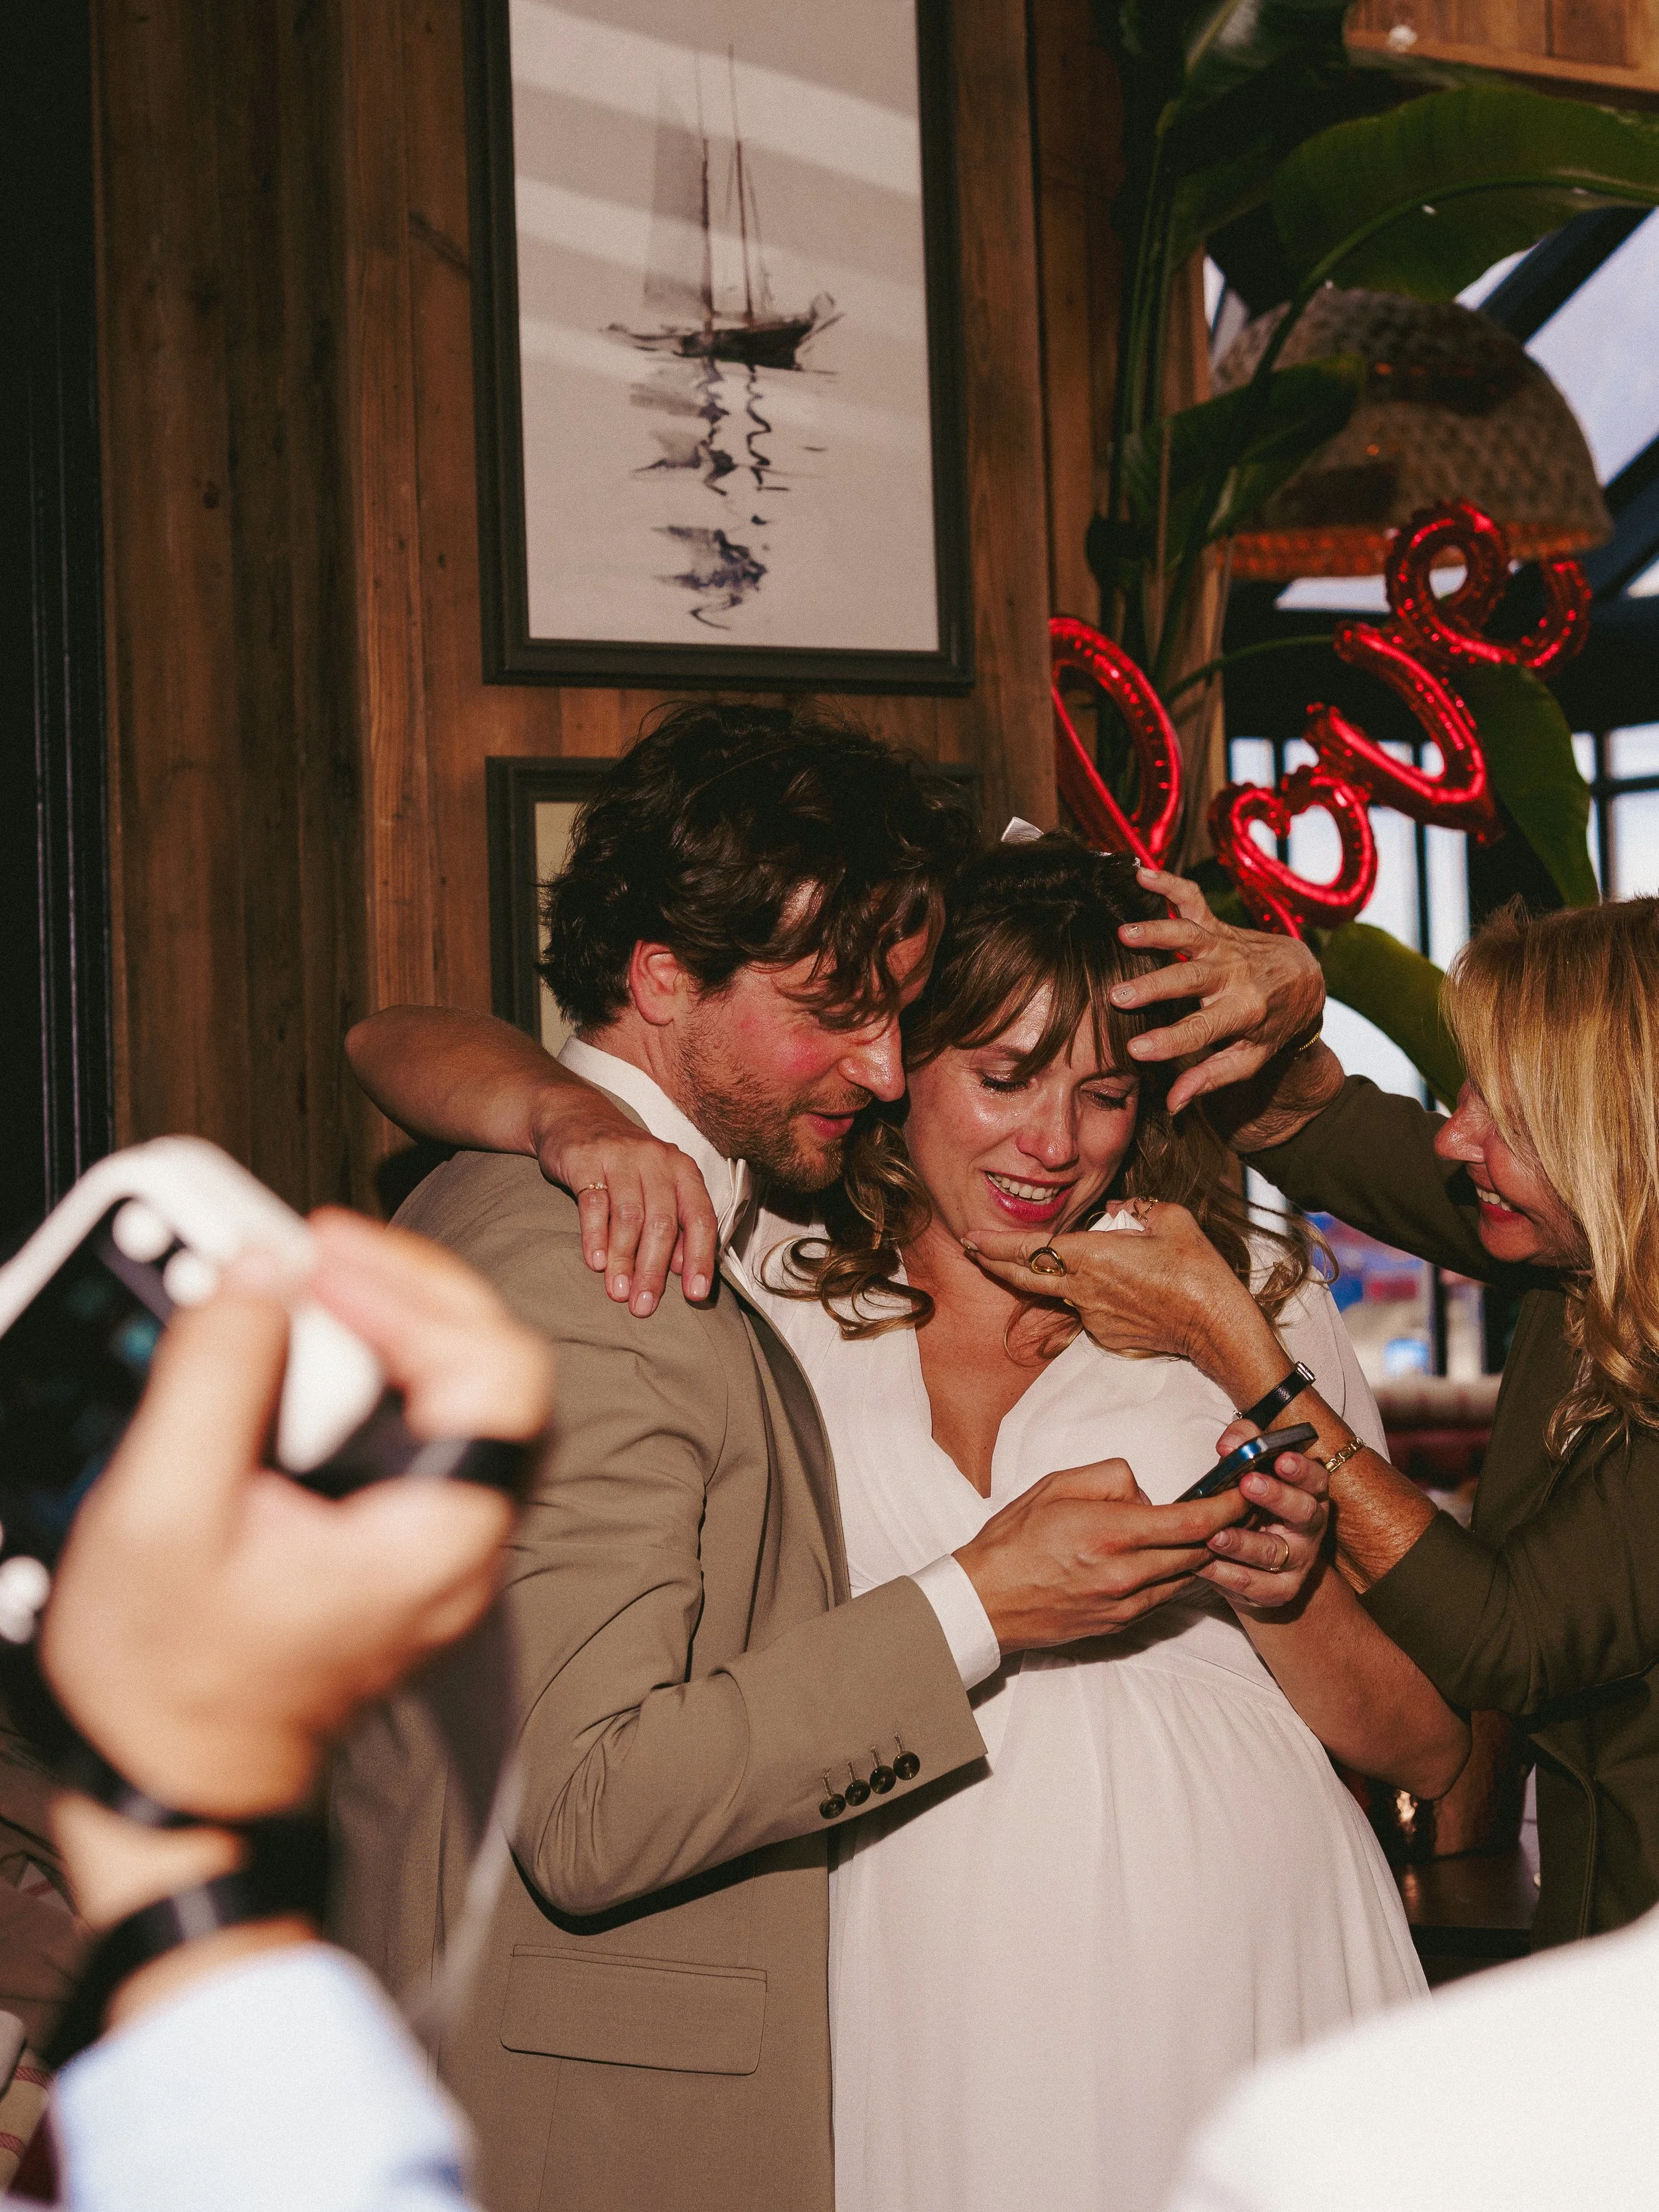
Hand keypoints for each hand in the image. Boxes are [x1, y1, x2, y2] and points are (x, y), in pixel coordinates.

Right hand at [40, 1210, 553, 1824]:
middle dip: (402, 1290)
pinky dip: (363, 1371)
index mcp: (438, 1538)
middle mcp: (461, 1538)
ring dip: (383, 1324)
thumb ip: (213, 1381)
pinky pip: (412, 1425)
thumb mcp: (163, 1518)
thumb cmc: (167, 1686)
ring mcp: (434, 1541)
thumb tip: (258, 1275)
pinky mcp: (395, 1539)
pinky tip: (298, 1353)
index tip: (324, 1263)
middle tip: (308, 1256)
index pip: (500, 1373)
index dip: (420, 1293)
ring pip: (454, 1390)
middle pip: (488, 1367)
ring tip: (298, 1292)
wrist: (169, 1788)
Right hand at [529, 1083, 719, 1315]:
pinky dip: (595, 1236)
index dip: (700, 1259)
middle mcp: (656, 1160)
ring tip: (618, 1292)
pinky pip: (594, 1203)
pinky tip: (595, 1263)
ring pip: (629, 1216)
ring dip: (623, 1260)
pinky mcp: (586, 1159)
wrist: (574, 1116)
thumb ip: (673, 1222)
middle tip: (644, 1306)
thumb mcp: (655, 1185)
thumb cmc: (623, 1163)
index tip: (695, 1295)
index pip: (700, 1218)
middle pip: (662, 1223)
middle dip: (653, 1270)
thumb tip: (682, 1269)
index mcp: (682, 1169)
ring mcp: (620, 1157)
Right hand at [955, 1455, 1250, 1651]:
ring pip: (1186, 1576)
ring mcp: (1126, 1605)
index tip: (1245, 1493)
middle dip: (1225, 1528)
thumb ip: (1112, 1478)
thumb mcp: (1057, 1485)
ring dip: (1202, 1553)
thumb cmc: (1015, 1539)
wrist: (985, 1601)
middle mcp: (1126, 1574)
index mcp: (1112, 1533)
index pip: (1193, 1521)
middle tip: (1237, 1506)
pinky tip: (1167, 1556)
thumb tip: (1147, 1493)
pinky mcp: (1120, 1624)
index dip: (1229, 1507)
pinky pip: (1163, 1596)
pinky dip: (1173, 1574)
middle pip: (1200, 1551)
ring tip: (1205, 1530)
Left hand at [965, 1202, 1283, 1399]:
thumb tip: (1117, 1209)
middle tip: (972, 1249)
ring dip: (1049, 1277)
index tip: (971, 1237)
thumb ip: (1137, 1207)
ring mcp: (1092, 1316)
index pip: (1030, 1249)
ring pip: (1059, 1292)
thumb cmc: (1196, 1270)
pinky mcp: (1106, 1335)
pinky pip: (1087, 1308)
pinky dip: (1088, 1294)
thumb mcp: (1171, 1219)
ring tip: (1054, 1260)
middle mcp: (1083, 1289)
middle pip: (1024, 1277)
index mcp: (1092, 1256)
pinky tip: (1115, 1287)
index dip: (995, 1245)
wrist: (1216, 1327)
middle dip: (993, 1263)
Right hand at [1108, 866, 1324, 1113]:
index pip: (1203, 1030)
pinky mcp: (1218, 924)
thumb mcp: (1249, 1058)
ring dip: (1157, 932)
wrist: (1304, 978)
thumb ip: (1211, 1078)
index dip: (1170, 1041)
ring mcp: (1225, 945)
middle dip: (1155, 987)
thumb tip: (1173, 1104)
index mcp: (1243, 1013)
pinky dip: (1169, 883)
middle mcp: (1234, 975)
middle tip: (1118, 996)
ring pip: (1190, 935)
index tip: (1136, 1051)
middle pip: (1191, 980)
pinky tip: (1140, 874)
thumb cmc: (1270, 1026)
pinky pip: (1193, 899)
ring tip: (1123, 933)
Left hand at [1198, 1420, 1330, 1609]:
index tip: (1281, 1459)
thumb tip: (1228, 1445)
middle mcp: (1310, 1527)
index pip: (1314, 1477)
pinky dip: (1225, 1574)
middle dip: (1276, 1497)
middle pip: (1302, 1512)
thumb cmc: (1251, 1504)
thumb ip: (1243, 1444)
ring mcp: (1298, 1561)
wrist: (1258, 1564)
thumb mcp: (1251, 1468)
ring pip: (1274, 1552)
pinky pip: (1253, 1584)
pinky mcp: (1280, 1590)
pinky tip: (1202, 1564)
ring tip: (1215, 1535)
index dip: (1300, 1468)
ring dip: (1243, 1543)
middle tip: (1247, 1484)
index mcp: (1308, 1493)